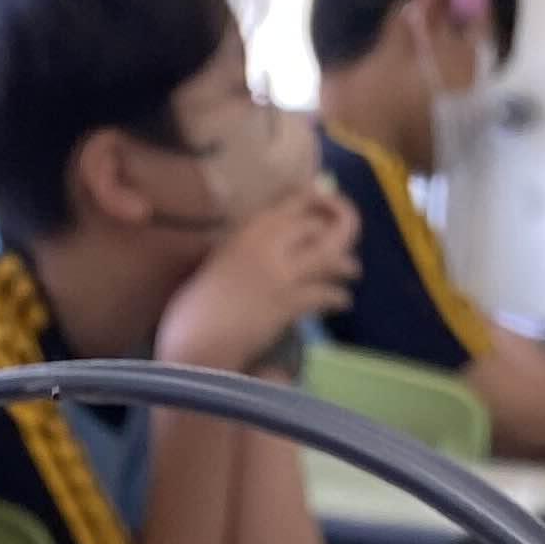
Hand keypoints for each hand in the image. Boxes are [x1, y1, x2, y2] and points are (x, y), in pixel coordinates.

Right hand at [155, 181, 362, 376]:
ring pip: (328, 254)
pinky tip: (342, 302)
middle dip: (340, 229)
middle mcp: (265, 242)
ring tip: (352, 272)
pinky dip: (337, 297)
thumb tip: (272, 253)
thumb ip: (245, 252)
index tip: (329, 207)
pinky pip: (323, 293)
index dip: (318, 201)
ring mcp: (278, 272)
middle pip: (317, 224)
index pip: (294, 200)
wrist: (192, 342)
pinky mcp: (286, 303)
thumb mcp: (219, 263)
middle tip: (348, 241)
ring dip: (345, 264)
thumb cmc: (195, 310)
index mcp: (247, 229)